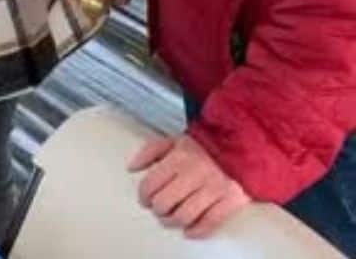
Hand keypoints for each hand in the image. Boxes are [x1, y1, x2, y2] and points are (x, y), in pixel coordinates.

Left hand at [129, 134, 251, 238]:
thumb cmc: (203, 147)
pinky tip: (189, 230)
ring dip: (172, 222)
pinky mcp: (231, 200)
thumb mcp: (173, 141)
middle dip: (157, 210)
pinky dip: (196, 231)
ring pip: (184, 216)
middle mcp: (195, 173)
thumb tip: (131, 168)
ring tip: (171, 219)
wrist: (241, 147)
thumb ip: (149, 152)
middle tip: (159, 209)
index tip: (145, 200)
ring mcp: (214, 188)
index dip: (143, 196)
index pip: (150, 184)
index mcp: (178, 157)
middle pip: (164, 203)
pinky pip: (210, 223)